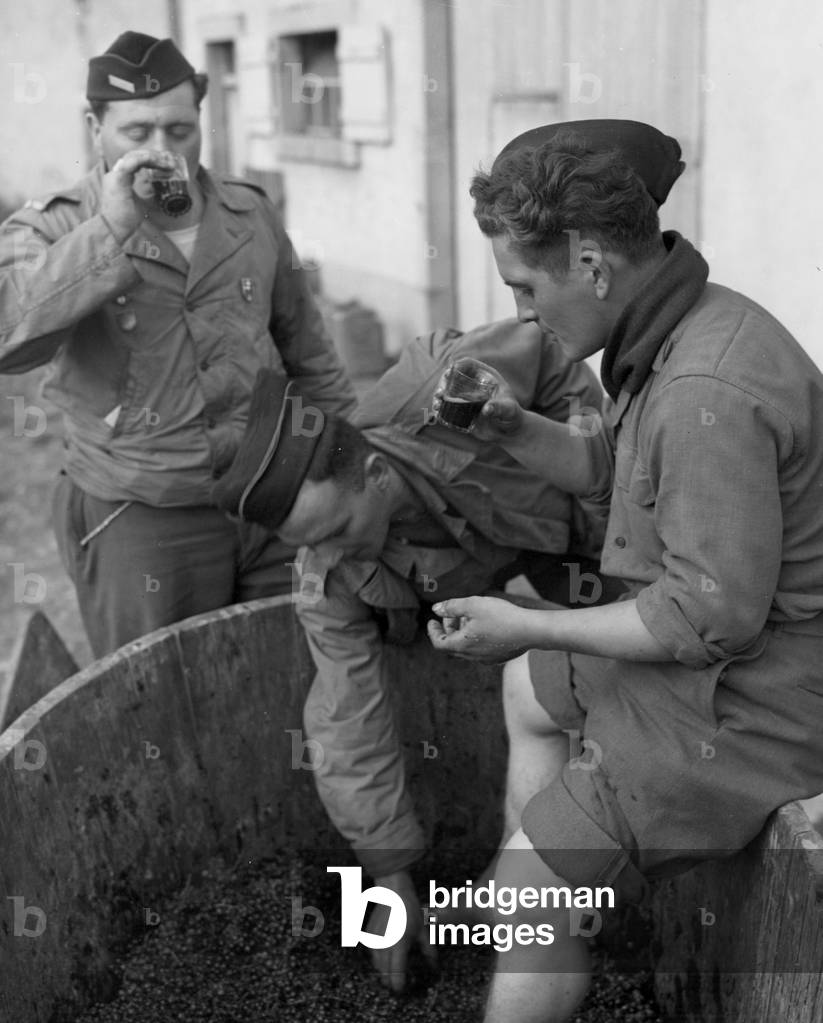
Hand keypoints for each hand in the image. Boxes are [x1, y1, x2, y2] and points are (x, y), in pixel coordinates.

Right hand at [100, 149, 176, 241]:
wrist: (115, 230)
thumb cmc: (126, 221)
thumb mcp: (141, 205)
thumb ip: (147, 196)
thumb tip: (161, 194)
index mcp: (120, 179)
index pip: (135, 162)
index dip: (150, 160)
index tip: (166, 165)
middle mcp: (116, 174)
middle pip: (135, 156)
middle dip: (153, 156)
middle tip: (170, 162)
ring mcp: (115, 175)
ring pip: (134, 156)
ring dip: (152, 157)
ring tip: (167, 163)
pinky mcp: (118, 179)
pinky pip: (132, 162)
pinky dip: (145, 160)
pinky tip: (157, 162)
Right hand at [368, 870, 435, 992]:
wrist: (393, 892)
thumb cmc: (410, 910)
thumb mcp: (422, 931)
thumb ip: (428, 951)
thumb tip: (434, 967)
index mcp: (398, 945)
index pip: (396, 974)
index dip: (399, 986)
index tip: (403, 991)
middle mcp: (384, 944)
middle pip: (384, 973)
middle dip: (391, 981)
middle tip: (399, 984)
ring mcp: (374, 940)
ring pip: (376, 965)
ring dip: (384, 972)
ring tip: (393, 974)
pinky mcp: (369, 935)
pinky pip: (373, 954)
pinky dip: (379, 960)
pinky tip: (387, 958)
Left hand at [427, 595, 537, 662]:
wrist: (531, 630)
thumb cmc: (501, 616)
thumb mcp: (473, 605)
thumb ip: (452, 606)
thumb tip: (436, 609)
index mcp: (462, 645)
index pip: (439, 643)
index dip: (433, 631)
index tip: (432, 620)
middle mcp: (472, 657)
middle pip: (452, 645)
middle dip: (448, 629)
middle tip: (451, 614)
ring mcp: (486, 659)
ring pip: (466, 648)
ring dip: (462, 633)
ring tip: (469, 616)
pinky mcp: (499, 658)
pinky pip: (480, 650)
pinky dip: (474, 638)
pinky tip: (484, 625)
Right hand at [432, 358, 524, 440]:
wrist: (509, 432)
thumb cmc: (512, 415)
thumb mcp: (509, 409)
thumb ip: (499, 407)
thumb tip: (486, 409)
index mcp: (485, 377)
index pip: (468, 364)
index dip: (457, 366)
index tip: (449, 373)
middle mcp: (473, 385)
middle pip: (453, 377)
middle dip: (443, 383)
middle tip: (440, 393)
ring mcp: (465, 398)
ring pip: (447, 392)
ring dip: (439, 396)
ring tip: (437, 404)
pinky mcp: (461, 411)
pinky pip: (447, 407)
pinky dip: (440, 409)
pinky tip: (437, 413)